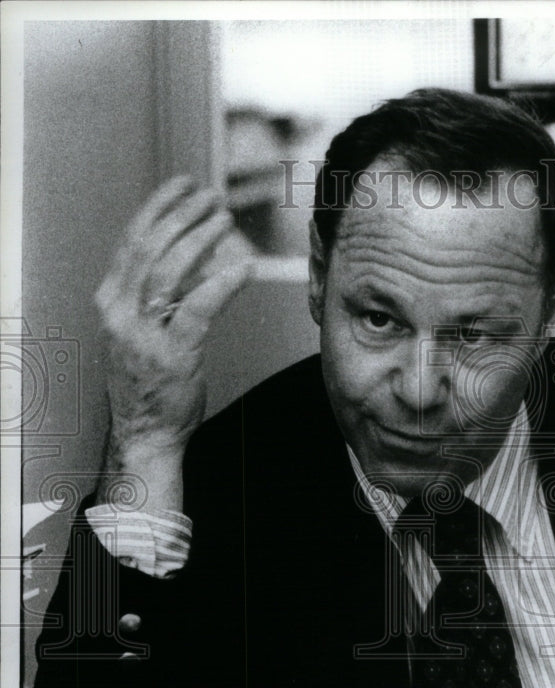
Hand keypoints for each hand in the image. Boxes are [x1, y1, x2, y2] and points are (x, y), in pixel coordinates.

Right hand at [95, 176, 253, 508]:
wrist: (145, 433)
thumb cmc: (148, 382)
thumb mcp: (138, 332)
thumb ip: (153, 296)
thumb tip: (188, 258)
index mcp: (110, 302)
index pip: (131, 242)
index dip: (158, 209)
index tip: (182, 186)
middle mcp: (120, 313)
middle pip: (150, 248)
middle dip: (182, 216)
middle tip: (212, 197)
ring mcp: (144, 335)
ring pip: (170, 271)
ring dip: (200, 239)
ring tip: (225, 220)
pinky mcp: (173, 355)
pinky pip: (199, 307)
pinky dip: (222, 282)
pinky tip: (244, 267)